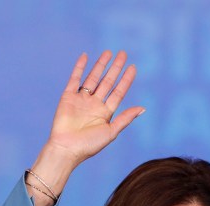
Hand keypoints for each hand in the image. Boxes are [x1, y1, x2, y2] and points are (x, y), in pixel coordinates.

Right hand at [29, 50, 143, 205]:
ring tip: (109, 52)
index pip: (118, 92)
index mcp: (106, 113)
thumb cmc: (89, 145)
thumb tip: (143, 108)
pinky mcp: (67, 97)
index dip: (126, 80)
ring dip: (100, 65)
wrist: (66, 149)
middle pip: (107, 82)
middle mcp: (94, 104)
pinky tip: (85, 56)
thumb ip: (126, 118)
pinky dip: (79, 67)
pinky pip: (74, 79)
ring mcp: (81, 100)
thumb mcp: (111, 132)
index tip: (133, 67)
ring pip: (93, 78)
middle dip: (115, 68)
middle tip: (123, 54)